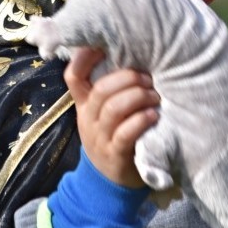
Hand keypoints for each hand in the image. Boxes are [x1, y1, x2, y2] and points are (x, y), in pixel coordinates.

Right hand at [64, 47, 158, 187]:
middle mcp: (88, 118)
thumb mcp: (103, 114)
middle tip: (148, 78)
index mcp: (84, 103)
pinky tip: (154, 115)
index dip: (84, 58)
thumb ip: (111, 90)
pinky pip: (125, 134)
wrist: (108, 182)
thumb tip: (135, 56)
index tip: (105, 46)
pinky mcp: (115, 155)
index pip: (73, 76)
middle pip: (101, 90)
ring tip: (154, 96)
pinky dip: (141, 121)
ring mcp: (100, 138)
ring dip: (138, 97)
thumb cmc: (112, 136)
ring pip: (113, 109)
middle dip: (127, 79)